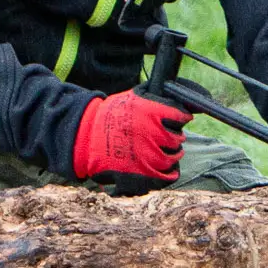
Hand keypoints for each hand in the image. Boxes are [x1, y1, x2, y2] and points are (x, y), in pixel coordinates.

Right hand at [73, 89, 188, 187]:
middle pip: (177, 138)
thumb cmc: (110, 116)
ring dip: (171, 154)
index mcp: (150, 112)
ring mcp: (147, 155)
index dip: (181, 117)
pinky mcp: (142, 173)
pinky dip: (170, 174)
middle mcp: (151, 133)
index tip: (180, 118)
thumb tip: (179, 91)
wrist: (86, 137)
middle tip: (166, 136)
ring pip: (173, 157)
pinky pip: (166, 176)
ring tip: (161, 150)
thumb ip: (156, 97)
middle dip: (173, 137)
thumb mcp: (133, 97)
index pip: (180, 116)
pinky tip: (168, 169)